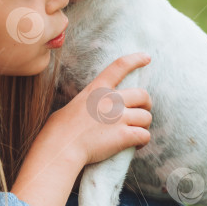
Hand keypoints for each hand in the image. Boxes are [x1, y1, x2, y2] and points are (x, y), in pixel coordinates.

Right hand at [42, 52, 152, 166]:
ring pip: (146, 117)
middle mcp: (111, 99)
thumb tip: (93, 110)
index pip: (120, 66)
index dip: (136, 60)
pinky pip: (145, 135)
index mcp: (97, 88)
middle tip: (143, 112)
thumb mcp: (74, 105)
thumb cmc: (59, 130)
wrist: (61, 148)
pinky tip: (137, 145)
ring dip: (144, 125)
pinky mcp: (124, 135)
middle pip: (143, 95)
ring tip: (137, 133)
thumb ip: (89, 103)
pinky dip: (143, 141)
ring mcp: (118, 117)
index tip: (147, 57)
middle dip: (147, 104)